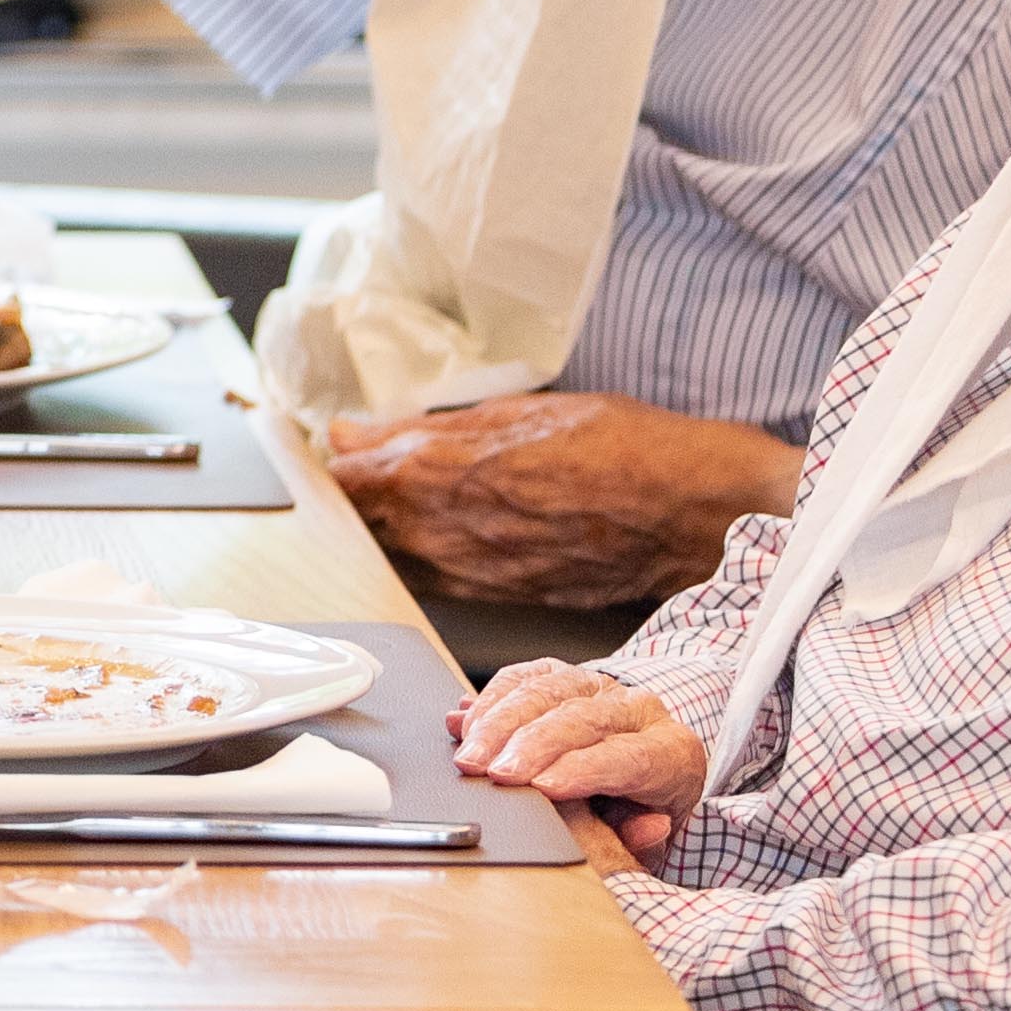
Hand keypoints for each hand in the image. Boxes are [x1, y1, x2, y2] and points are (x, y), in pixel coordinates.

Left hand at [323, 393, 792, 604]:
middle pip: (361, 521)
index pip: (342, 479)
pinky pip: (435, 576)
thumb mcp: (516, 412)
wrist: (689, 514)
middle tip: (361, 461)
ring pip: (395, 552)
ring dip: (388, 523)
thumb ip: (423, 428)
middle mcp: (443, 534)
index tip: (322, 443)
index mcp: (438, 474)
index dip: (327, 461)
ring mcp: (469, 574)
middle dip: (353, 493)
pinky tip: (447, 525)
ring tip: (408, 489)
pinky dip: (426, 550)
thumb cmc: (616, 445)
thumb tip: (349, 434)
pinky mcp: (497, 599)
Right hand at [448, 658, 711, 863]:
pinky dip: (490, 700)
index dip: (583, 769)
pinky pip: (522, 676)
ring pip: (545, 690)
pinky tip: (467, 724)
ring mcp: (597, 685)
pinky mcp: (561, 673)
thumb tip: (650, 829)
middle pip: (580, 718)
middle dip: (530, 745)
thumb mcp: (651, 834)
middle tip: (495, 775)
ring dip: (499, 722)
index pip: (627, 757)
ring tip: (470, 756)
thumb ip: (644, 836)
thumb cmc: (642, 806)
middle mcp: (637, 710)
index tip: (543, 788)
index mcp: (670, 752)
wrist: (643, 763)